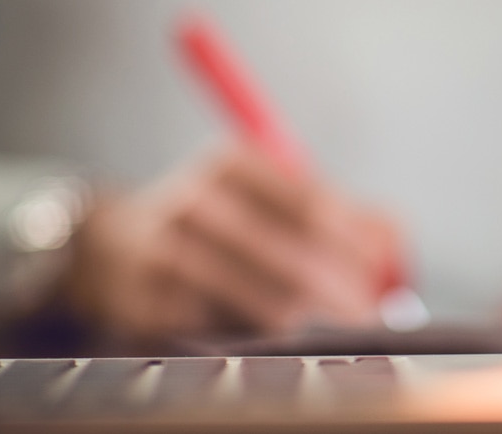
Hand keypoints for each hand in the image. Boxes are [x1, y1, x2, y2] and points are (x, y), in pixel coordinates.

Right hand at [66, 144, 394, 336]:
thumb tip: (396, 249)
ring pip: (267, 303)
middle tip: (371, 318)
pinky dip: (264, 339)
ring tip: (336, 331)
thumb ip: (343, 213)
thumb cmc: (218, 220)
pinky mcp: (145, 306)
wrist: (106, 243)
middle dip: (347, 295)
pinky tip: (277, 338)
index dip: (360, 247)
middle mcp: (193, 201)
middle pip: (296, 258)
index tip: (385, 275)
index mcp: (231, 162)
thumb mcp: (270, 194)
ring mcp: (162, 255)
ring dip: (315, 325)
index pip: (314, 207)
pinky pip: (228, 333)